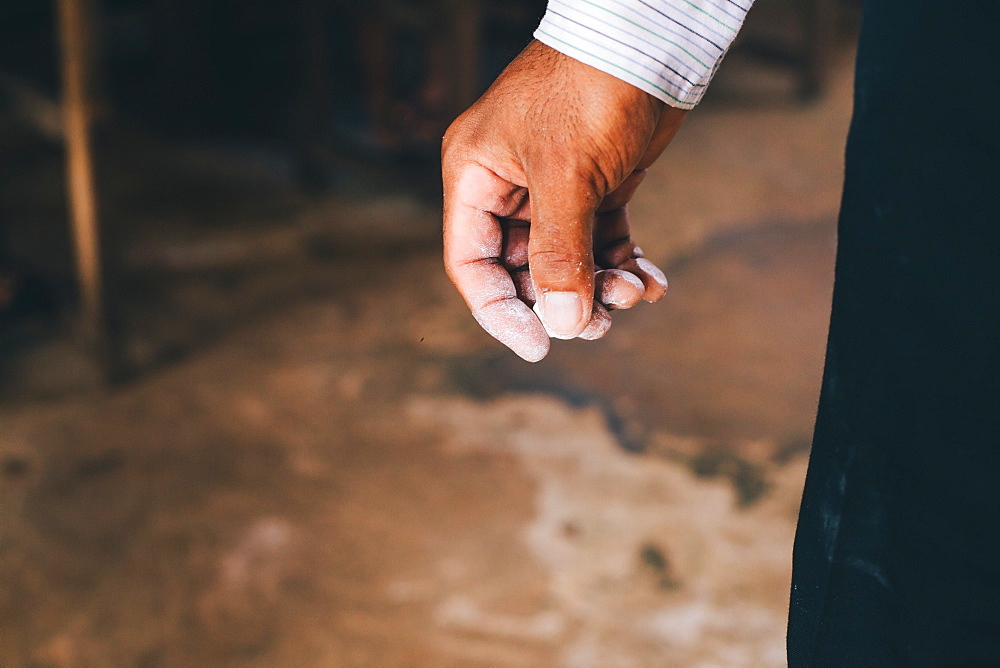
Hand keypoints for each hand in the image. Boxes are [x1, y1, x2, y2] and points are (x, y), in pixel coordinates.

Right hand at [442, 40, 685, 360]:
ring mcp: (554, 187)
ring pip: (568, 260)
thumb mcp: (567, 177)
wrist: (648, 38)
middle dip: (563, 300)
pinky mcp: (597, 185)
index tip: (540, 344)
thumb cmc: (590, 89)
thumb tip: (564, 325)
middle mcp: (508, 186)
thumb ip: (560, 255)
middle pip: (523, 270)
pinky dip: (623, 264)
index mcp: (476, 178)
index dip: (501, 310)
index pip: (473, 264)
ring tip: (632, 293)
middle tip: (600, 322)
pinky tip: (650, 281)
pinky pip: (602, 241)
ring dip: (599, 286)